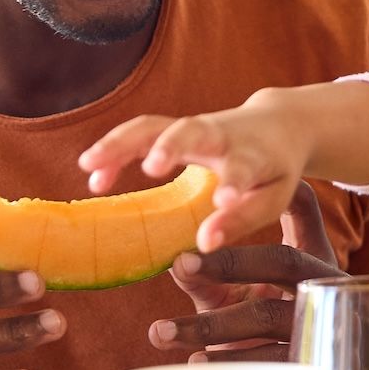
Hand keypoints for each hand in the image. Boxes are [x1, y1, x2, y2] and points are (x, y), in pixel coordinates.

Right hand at [79, 86, 322, 252]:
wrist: (277, 125)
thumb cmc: (272, 172)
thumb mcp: (271, 198)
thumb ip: (239, 220)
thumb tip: (204, 244)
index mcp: (253, 155)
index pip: (243, 168)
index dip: (233, 185)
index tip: (222, 201)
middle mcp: (221, 134)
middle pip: (194, 129)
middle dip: (173, 145)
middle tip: (152, 165)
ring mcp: (194, 127)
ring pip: (155, 125)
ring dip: (123, 143)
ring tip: (90, 166)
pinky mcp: (172, 128)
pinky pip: (139, 132)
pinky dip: (114, 149)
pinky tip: (92, 173)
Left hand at [148, 183, 343, 361]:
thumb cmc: (257, 320)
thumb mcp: (231, 292)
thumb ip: (204, 275)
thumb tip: (174, 262)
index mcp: (309, 251)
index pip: (302, 205)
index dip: (272, 190)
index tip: (223, 194)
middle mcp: (321, 281)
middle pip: (284, 260)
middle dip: (231, 262)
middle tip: (183, 263)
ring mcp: (319, 321)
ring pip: (266, 315)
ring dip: (211, 324)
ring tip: (162, 330)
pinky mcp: (308, 360)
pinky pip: (267, 359)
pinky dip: (229, 358)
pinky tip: (198, 360)